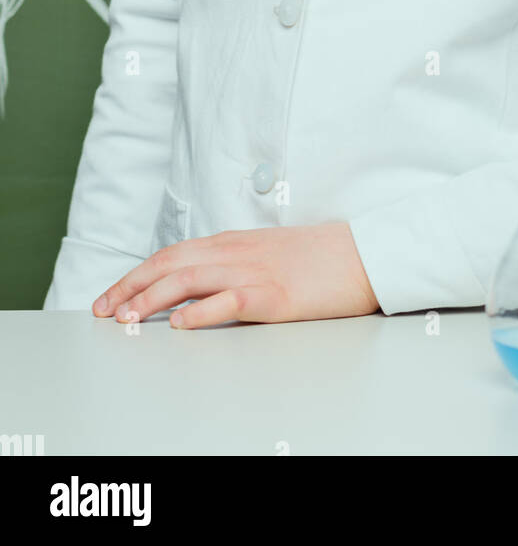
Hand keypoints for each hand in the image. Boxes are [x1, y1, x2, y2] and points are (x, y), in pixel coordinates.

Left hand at [92, 221, 379, 327]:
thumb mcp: (271, 253)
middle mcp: (238, 251)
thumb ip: (237, 263)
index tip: (113, 295)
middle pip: (171, 263)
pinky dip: (200, 312)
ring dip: (152, 299)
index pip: (174, 253)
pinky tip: (181, 324)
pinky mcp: (277, 295)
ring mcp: (257, 271)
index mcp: (236, 242)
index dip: (138, 274)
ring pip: (190, 279)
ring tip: (126, 318)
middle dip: (131, 286)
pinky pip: (229, 300)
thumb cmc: (322, 257)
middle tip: (103, 310)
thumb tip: (203, 286)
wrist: (365, 253)